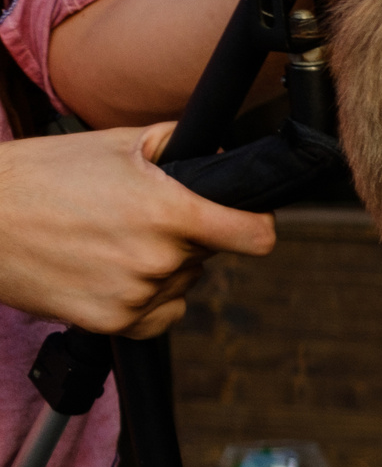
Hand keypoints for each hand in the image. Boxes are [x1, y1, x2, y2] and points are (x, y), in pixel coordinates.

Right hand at [0, 125, 274, 335]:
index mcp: (167, 211)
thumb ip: (175, 148)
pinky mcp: (115, 323)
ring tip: (107, 241)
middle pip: (207, 254)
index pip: (254, 235)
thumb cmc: (40, 175)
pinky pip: (160, 314)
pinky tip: (107, 272)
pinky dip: (145, 298)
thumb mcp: (113, 143)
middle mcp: (158, 259)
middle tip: (134, 217)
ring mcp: (137, 295)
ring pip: (181, 283)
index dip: (255, 224)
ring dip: (160, 267)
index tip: (246, 220)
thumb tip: (219, 159)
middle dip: (185, 236)